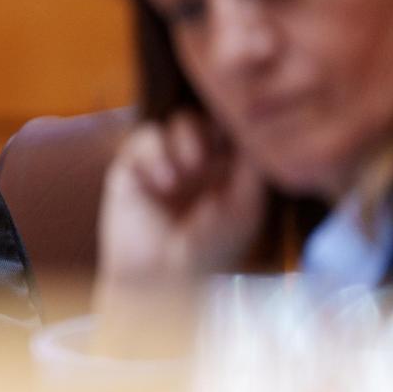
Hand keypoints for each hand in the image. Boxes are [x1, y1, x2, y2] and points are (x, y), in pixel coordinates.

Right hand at [93, 112, 265, 354]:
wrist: (160, 275)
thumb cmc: (210, 249)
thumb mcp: (244, 208)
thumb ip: (253, 169)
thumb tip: (258, 132)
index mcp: (228, 170)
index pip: (235, 130)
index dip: (240, 124)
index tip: (244, 130)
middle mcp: (198, 161)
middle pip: (208, 117)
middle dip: (212, 128)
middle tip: (213, 153)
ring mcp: (166, 161)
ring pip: (178, 120)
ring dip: (186, 139)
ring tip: (189, 171)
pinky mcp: (134, 164)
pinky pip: (147, 136)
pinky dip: (157, 153)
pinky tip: (165, 183)